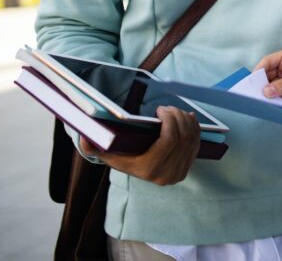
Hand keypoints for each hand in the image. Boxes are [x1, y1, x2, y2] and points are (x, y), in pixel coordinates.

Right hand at [81, 106, 199, 185]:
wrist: (136, 171)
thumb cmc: (121, 157)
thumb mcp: (106, 152)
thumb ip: (93, 146)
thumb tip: (85, 137)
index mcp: (148, 169)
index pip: (169, 140)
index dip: (170, 120)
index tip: (160, 109)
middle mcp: (166, 175)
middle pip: (183, 137)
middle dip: (178, 116)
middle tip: (168, 107)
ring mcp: (178, 173)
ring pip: (191, 140)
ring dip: (186, 120)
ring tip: (175, 111)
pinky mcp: (186, 169)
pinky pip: (196, 145)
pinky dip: (195, 128)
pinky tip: (188, 118)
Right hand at [254, 49, 281, 102]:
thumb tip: (265, 91)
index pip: (267, 62)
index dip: (258, 72)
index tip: (251, 82)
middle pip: (266, 74)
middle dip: (260, 83)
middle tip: (252, 94)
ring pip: (270, 85)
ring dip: (266, 92)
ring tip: (258, 100)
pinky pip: (277, 93)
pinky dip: (272, 98)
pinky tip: (268, 103)